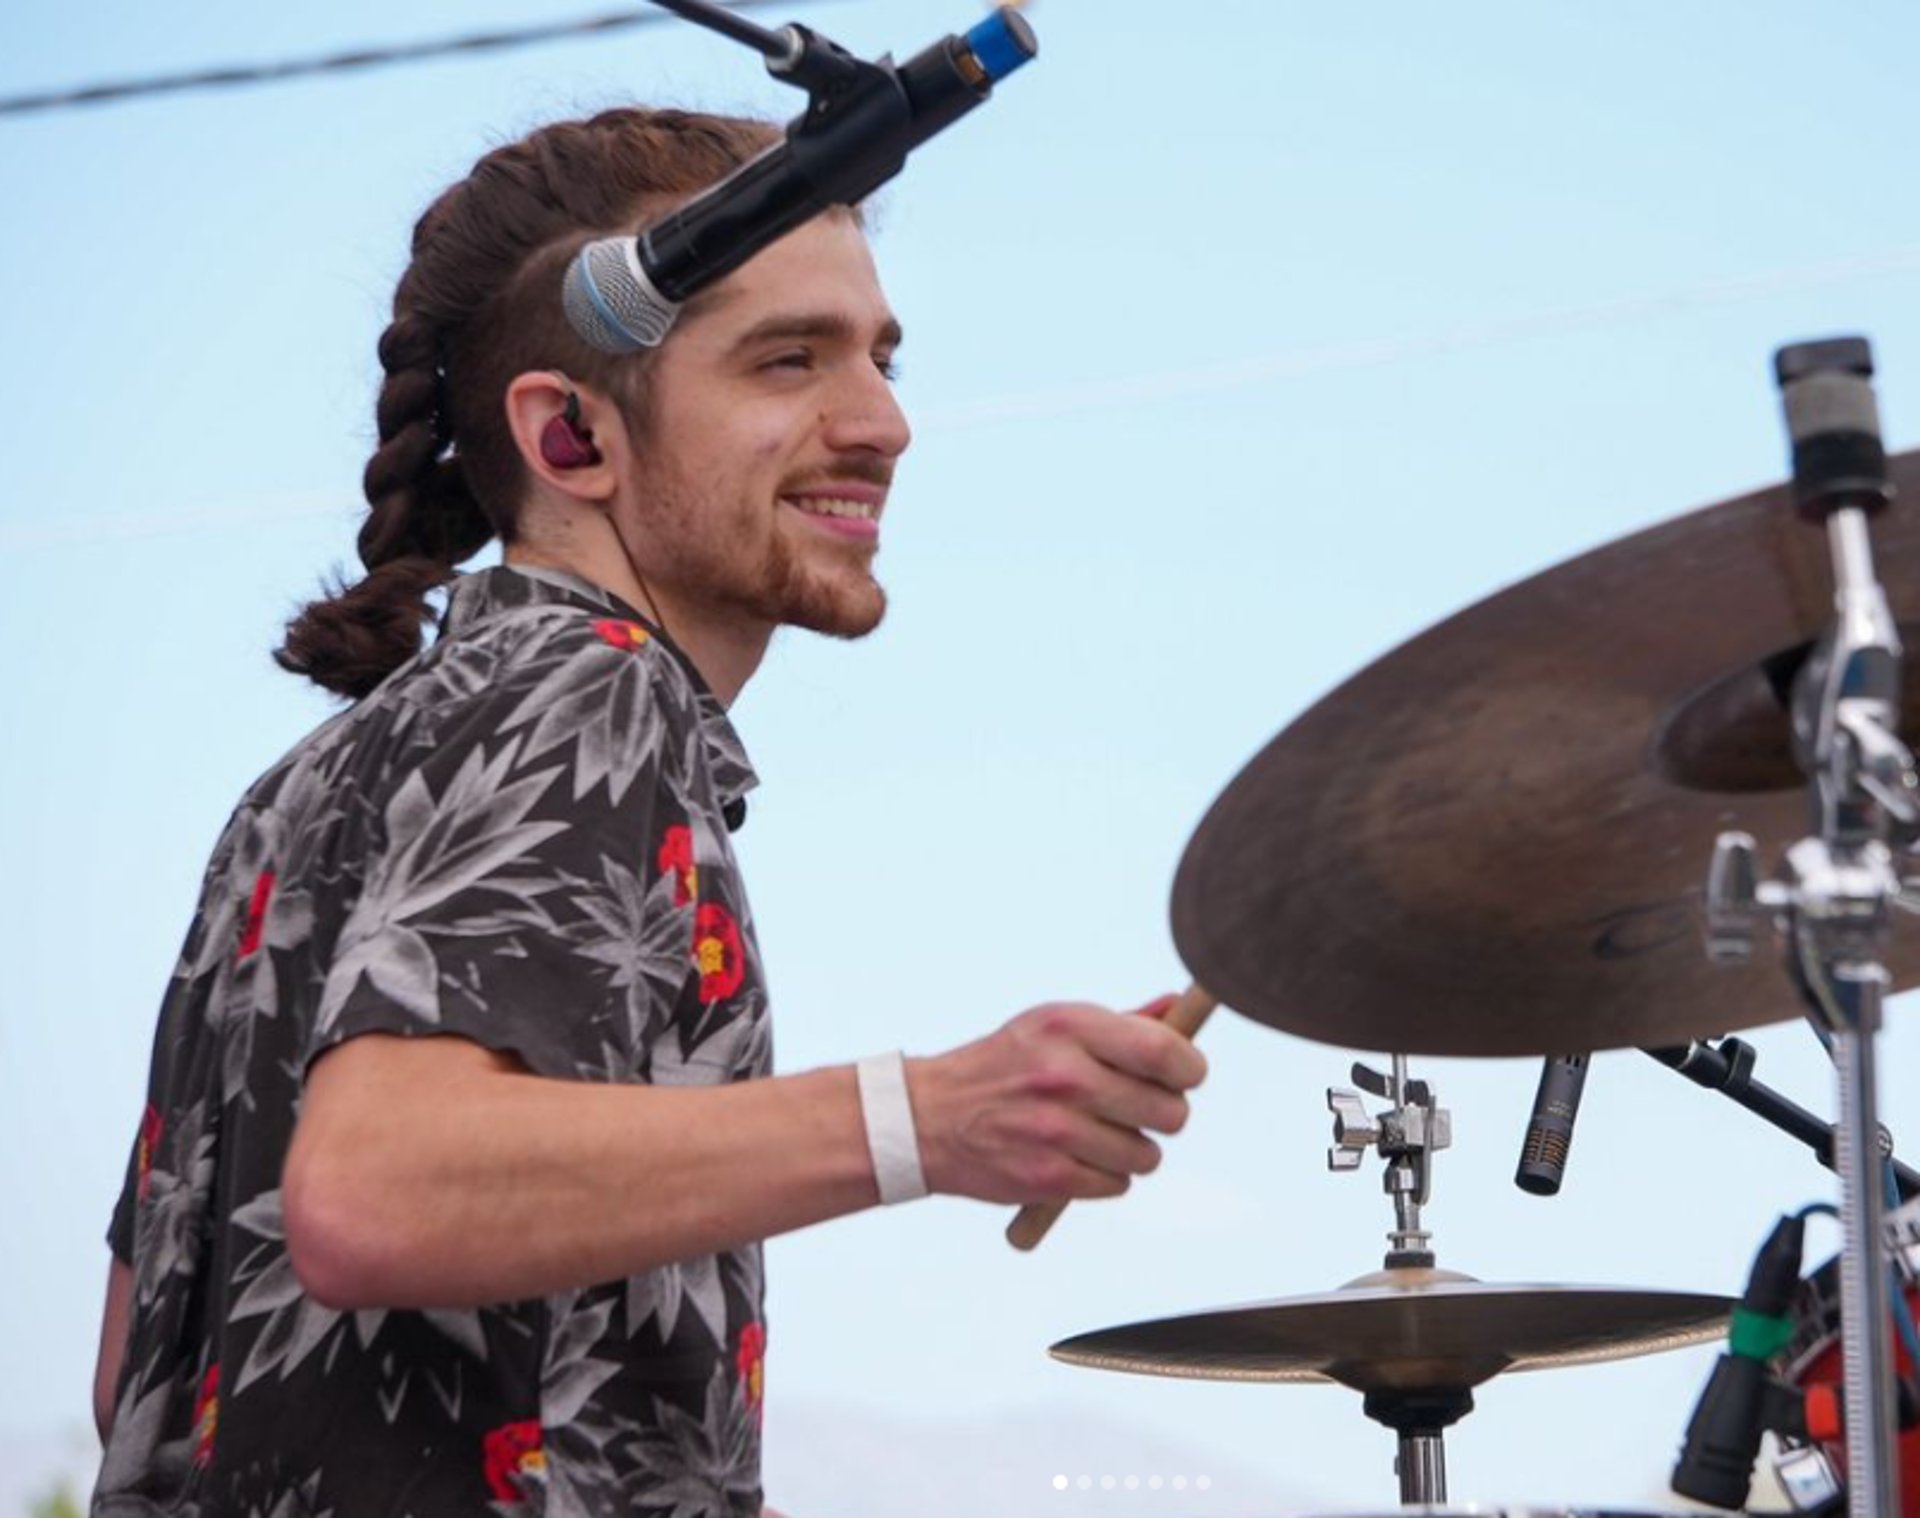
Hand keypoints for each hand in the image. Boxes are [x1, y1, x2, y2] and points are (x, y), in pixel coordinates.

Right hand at [907, 1000, 1206, 1204]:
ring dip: (1132, 1150)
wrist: (929, 1118)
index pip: (1164, 1052)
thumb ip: (1121, 1023)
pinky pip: (1117, 1185)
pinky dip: (1104, 1176)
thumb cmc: (1004, 1066)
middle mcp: (1064, 1076)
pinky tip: (1075, 1156)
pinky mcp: (1048, 1177)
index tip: (1184, 1075)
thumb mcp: (1053, 1026)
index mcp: (1069, 1027)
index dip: (1190, 1068)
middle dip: (1164, 1114)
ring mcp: (1056, 1130)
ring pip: (1147, 1155)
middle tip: (1137, 1108)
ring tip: (1098, 1134)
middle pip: (1169, 1111)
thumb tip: (1178, 1008)